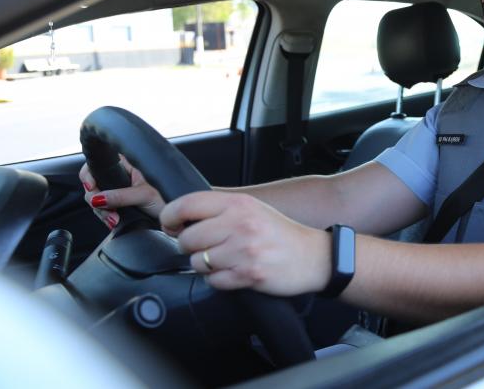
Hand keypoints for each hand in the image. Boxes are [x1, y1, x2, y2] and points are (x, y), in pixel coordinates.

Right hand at [79, 155, 165, 228]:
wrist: (173, 218)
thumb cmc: (166, 199)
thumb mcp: (144, 195)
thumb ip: (120, 196)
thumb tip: (98, 198)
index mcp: (127, 166)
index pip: (99, 164)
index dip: (90, 174)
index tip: (91, 186)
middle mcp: (120, 177)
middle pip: (94, 184)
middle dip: (96, 200)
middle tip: (106, 210)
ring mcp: (117, 192)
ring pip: (96, 200)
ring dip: (102, 212)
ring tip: (114, 219)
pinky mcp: (117, 206)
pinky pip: (103, 210)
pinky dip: (106, 217)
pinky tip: (114, 221)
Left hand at [160, 191, 331, 296]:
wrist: (313, 257)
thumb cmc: (280, 233)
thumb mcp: (252, 209)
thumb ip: (219, 209)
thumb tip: (180, 216)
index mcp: (238, 204)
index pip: (187, 204)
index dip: (170, 216)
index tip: (171, 225)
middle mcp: (240, 224)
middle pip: (187, 238)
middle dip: (190, 246)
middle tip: (205, 247)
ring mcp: (244, 250)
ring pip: (197, 262)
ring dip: (205, 265)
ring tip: (224, 260)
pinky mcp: (248, 274)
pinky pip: (213, 281)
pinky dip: (218, 280)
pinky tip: (233, 272)